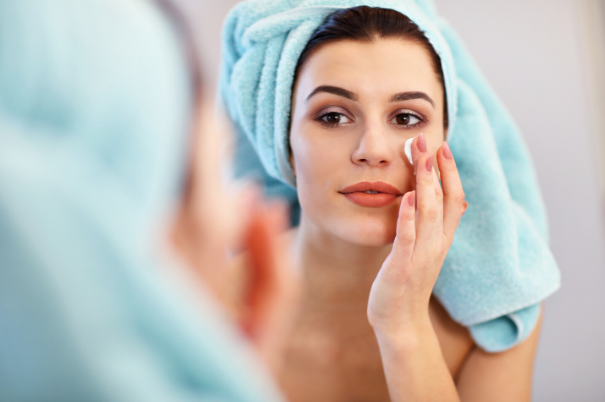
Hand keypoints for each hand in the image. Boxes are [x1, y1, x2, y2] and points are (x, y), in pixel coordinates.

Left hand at [367, 134, 466, 336]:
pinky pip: (408, 239)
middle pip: (444, 199)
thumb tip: (452, 202)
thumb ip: (435, 226)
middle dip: (436, 168)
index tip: (442, 146)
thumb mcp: (424, 251)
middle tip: (426, 139)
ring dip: (425, 183)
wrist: (399, 321)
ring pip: (430, 214)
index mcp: (441, 239)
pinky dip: (408, 218)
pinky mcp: (402, 267)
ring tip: (420, 157)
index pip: (455, 199)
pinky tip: (405, 198)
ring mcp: (421, 255)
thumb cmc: (406, 283)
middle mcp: (437, 244)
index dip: (451, 172)